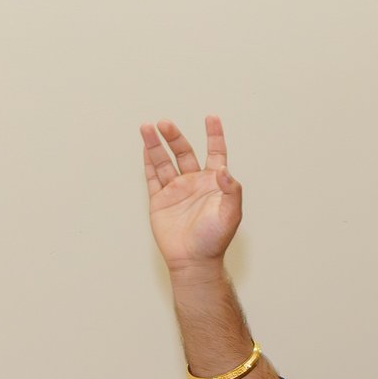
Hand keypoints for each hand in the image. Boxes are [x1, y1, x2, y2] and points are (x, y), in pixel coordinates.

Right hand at [142, 116, 242, 272]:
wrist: (193, 260)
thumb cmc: (215, 240)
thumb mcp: (230, 215)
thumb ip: (232, 191)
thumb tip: (226, 170)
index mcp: (214, 184)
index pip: (215, 153)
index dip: (214, 136)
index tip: (211, 118)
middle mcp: (195, 183)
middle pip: (184, 152)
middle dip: (175, 137)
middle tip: (165, 124)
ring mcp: (176, 190)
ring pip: (164, 161)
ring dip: (156, 144)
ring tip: (148, 127)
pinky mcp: (160, 199)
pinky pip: (152, 176)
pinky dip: (148, 160)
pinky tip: (145, 146)